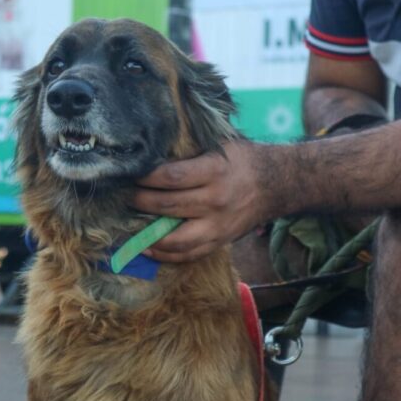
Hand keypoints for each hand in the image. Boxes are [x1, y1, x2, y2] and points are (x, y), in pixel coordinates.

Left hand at [132, 141, 268, 261]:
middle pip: (168, 206)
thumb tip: (151, 150)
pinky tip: (147, 248)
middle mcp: (216, 201)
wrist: (277, 184)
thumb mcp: (219, 145)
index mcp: (214, 172)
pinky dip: (165, 255)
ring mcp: (218, 225)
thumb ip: (189, 150)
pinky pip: (189, 255)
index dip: (145, 178)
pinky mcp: (220, 241)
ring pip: (175, 238)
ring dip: (147, 234)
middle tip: (123, 196)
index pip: (171, 177)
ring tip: (129, 225)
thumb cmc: (241, 159)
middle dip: (140, 202)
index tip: (129, 174)